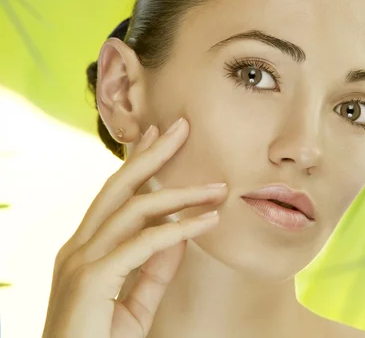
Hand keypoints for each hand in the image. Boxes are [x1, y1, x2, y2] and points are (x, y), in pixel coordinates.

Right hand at [42, 118, 227, 337]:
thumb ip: (155, 271)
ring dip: (181, 193)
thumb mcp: (135, 305)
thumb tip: (180, 235)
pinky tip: (209, 222)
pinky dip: (180, 229)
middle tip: (182, 127)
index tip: (158, 137)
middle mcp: (79, 247)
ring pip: (135, 209)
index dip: (137, 163)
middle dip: (152, 153)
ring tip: (218, 187)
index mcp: (85, 249)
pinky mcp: (92, 280)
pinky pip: (144, 244)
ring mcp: (81, 261)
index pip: (113, 195)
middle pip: (119, 187)